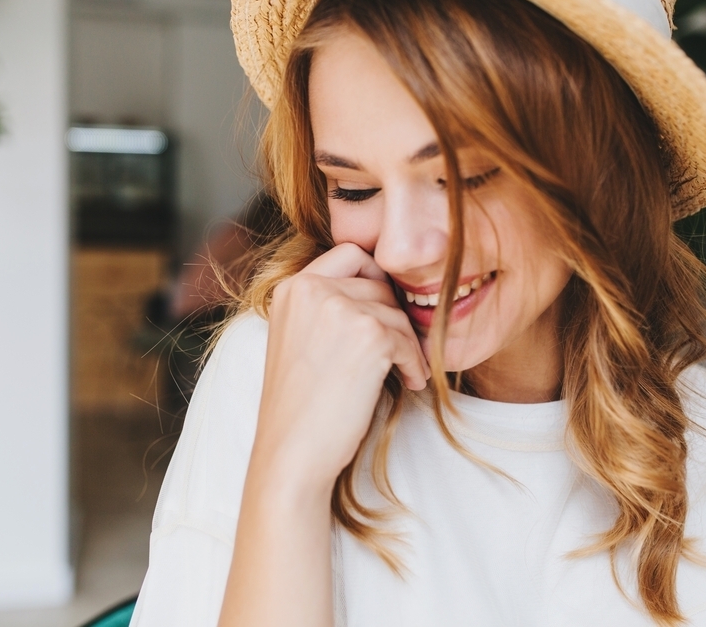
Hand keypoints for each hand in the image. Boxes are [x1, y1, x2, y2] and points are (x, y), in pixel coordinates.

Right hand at [254, 242, 430, 488]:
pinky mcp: (370, 335)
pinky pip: (409, 339)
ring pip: (397, 312)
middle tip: (395, 350)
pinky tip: (406, 383)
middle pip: (379, 283)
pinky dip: (414, 363)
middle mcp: (311, 289)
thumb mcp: (298, 339)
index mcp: (291, 287)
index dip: (374, 278)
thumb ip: (325, 307)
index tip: (381, 312)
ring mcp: (340, 309)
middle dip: (392, 317)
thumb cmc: (299, 406)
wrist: (292, 453)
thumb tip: (384, 289)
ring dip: (406, 343)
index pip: (350, 253)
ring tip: (401, 371)